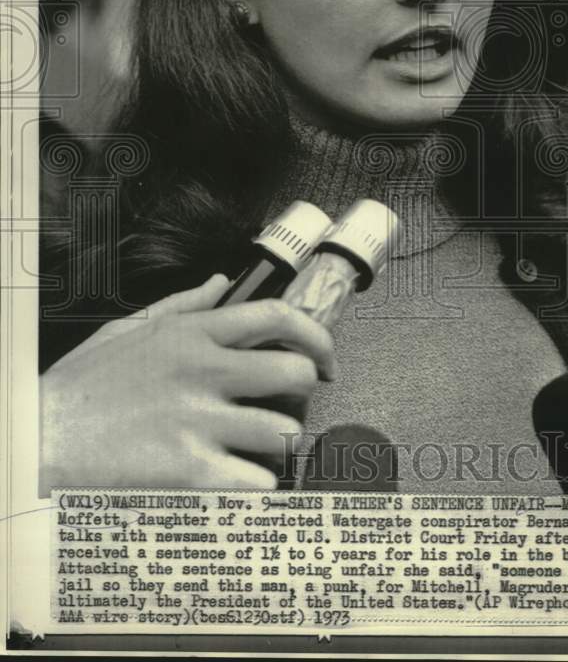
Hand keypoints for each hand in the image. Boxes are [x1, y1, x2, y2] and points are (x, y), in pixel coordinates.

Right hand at [40, 274, 335, 493]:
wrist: (38, 441)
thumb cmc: (82, 389)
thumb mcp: (129, 330)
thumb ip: (183, 304)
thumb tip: (221, 283)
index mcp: (191, 335)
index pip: (277, 317)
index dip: (316, 335)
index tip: (325, 357)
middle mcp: (203, 372)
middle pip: (296, 373)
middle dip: (304, 394)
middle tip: (289, 407)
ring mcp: (199, 423)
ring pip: (284, 433)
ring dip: (276, 446)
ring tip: (253, 450)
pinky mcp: (190, 472)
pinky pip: (259, 482)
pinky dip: (255, 488)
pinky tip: (234, 482)